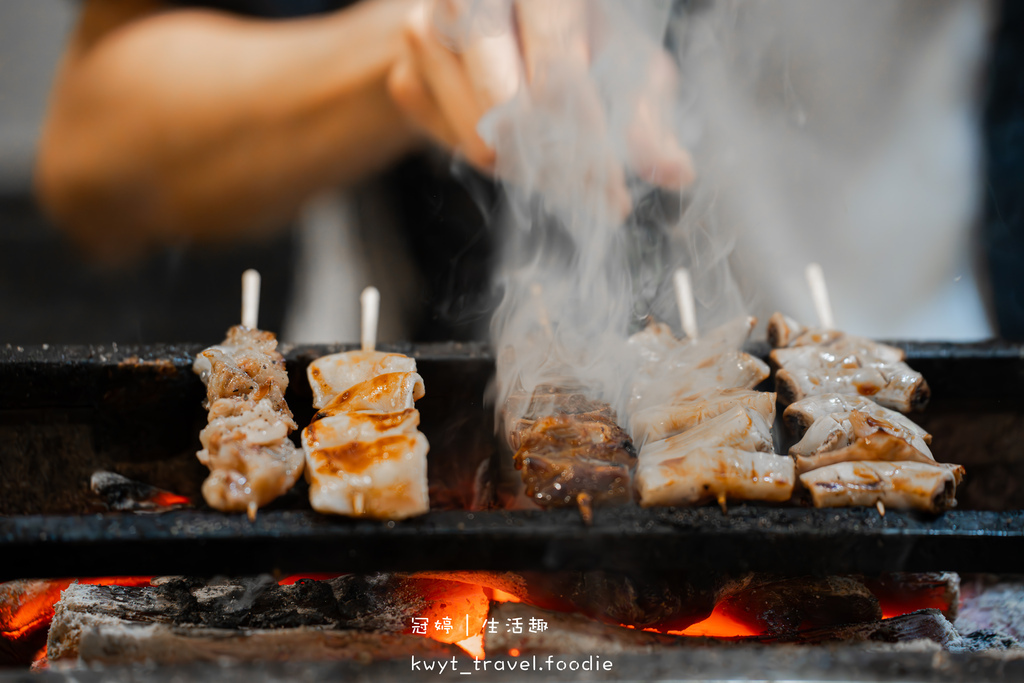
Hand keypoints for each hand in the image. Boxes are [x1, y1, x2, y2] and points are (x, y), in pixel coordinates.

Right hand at [387, 0, 694, 217]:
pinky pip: (458, 147)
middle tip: (590, 195)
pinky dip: (499, 162)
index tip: (613, 195)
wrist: (492, 7)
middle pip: (507, 112)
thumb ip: (647, 115)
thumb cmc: (571, 26)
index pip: (558, 78)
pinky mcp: (406, 77)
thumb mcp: (622, 55)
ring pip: (480, 139)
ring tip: (563, 164)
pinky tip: (524, 145)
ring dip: (529, 170)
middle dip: (555, 167)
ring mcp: (426, 35)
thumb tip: (676, 172)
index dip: (588, 148)